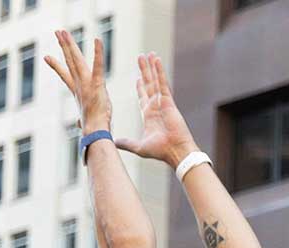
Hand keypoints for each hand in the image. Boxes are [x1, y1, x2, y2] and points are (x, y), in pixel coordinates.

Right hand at [44, 29, 111, 133]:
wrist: (94, 133)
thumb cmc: (93, 129)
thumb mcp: (85, 121)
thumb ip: (81, 119)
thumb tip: (78, 124)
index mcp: (77, 93)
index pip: (66, 76)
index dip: (57, 66)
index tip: (47, 57)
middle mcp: (80, 86)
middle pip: (70, 61)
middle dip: (64, 46)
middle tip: (57, 32)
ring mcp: (87, 84)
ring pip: (77, 60)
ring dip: (70, 44)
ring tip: (64, 31)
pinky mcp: (97, 85)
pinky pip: (97, 66)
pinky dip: (98, 53)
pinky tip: (97, 40)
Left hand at [115, 52, 197, 166]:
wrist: (175, 152)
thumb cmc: (161, 151)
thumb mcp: (138, 146)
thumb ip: (126, 143)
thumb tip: (112, 142)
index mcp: (149, 115)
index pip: (143, 97)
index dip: (140, 87)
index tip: (137, 78)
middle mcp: (155, 106)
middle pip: (148, 84)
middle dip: (144, 71)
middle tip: (141, 58)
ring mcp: (162, 102)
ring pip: (155, 80)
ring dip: (151, 67)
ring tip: (148, 54)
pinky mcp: (168, 101)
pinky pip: (163, 83)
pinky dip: (159, 71)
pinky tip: (156, 60)